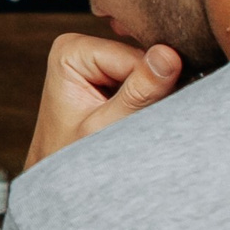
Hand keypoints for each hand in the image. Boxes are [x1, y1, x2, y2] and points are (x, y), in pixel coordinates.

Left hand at [25, 32, 181, 168]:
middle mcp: (83, 48)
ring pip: (150, 72)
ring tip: (129, 122)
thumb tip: (167, 54)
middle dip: (150, 92)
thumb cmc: (73, 158)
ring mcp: (98, 60)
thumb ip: (139, 92)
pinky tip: (134, 118)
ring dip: (152, 98)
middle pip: (144, 61)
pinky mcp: (111, 74)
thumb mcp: (107, 128)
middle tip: (130, 122)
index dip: (147, 88)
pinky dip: (149, 101)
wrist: (61, 182)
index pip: (137, 58)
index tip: (129, 116)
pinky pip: (146, 81)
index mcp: (71, 51)